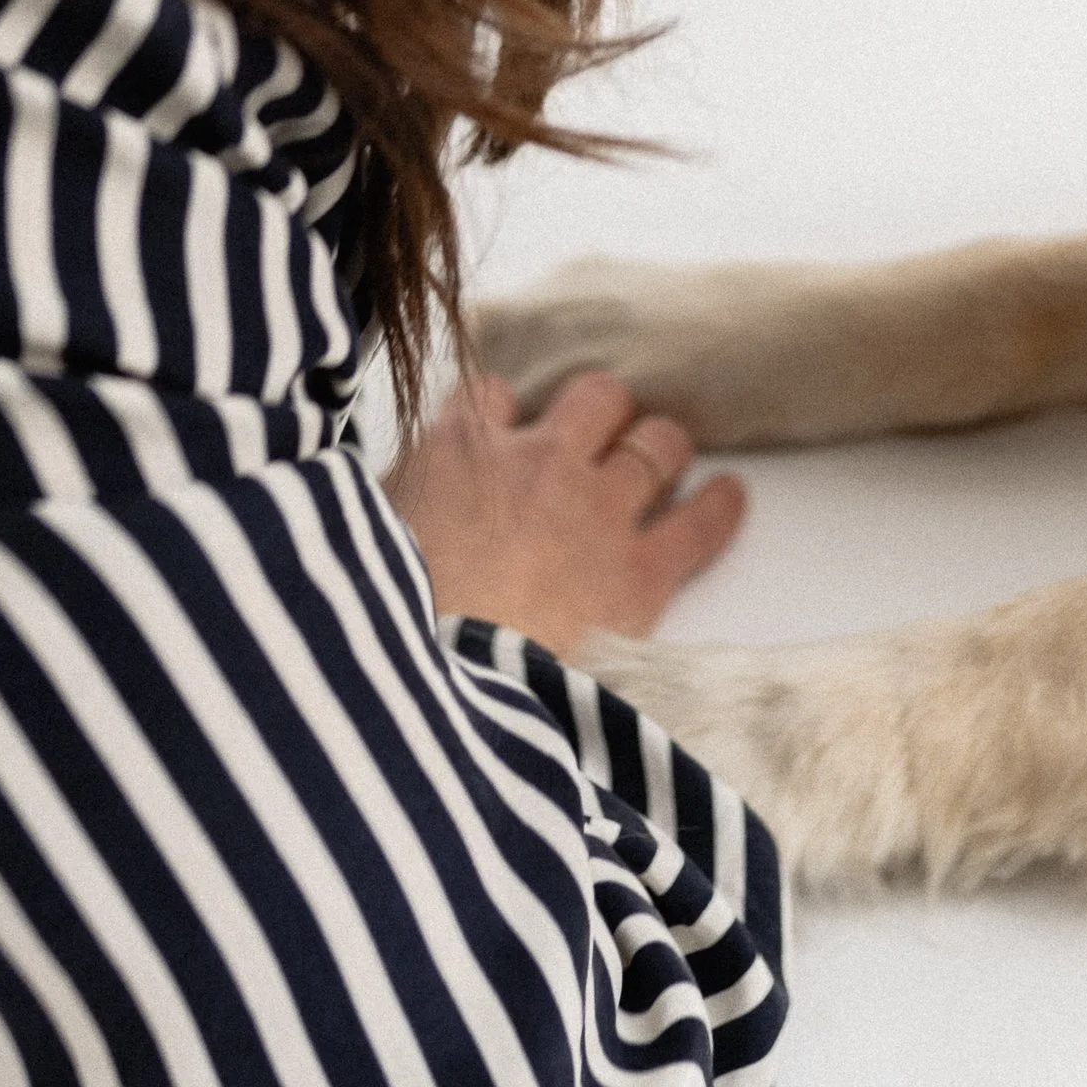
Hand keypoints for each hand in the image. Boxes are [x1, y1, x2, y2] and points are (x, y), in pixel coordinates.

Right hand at [382, 370, 746, 653]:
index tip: (502, 433)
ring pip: (655, 442)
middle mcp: (539, 462)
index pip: (489, 395)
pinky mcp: (639, 572)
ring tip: (661, 460)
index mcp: (460, 451)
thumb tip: (378, 514)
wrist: (432, 690)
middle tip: (596, 445)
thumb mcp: (358, 543)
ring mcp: (596, 510)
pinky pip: (701, 520)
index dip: (500, 414)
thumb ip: (386, 510)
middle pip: (595, 399)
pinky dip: (718, 506)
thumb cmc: (380, 626)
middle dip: (599, 415)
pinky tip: (728, 497)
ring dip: (658, 449)